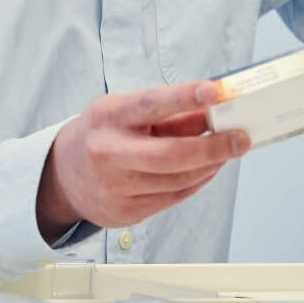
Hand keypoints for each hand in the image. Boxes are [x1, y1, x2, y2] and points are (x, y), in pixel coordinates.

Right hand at [37, 80, 243, 237]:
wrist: (62, 176)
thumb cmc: (101, 135)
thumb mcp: (125, 112)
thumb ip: (167, 113)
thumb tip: (212, 109)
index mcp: (107, 118)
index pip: (150, 104)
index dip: (183, 96)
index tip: (214, 90)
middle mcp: (109, 153)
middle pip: (171, 155)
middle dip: (213, 147)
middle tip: (241, 138)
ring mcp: (116, 187)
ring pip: (179, 179)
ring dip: (210, 165)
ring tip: (228, 151)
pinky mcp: (126, 212)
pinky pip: (174, 197)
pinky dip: (197, 181)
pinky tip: (206, 169)